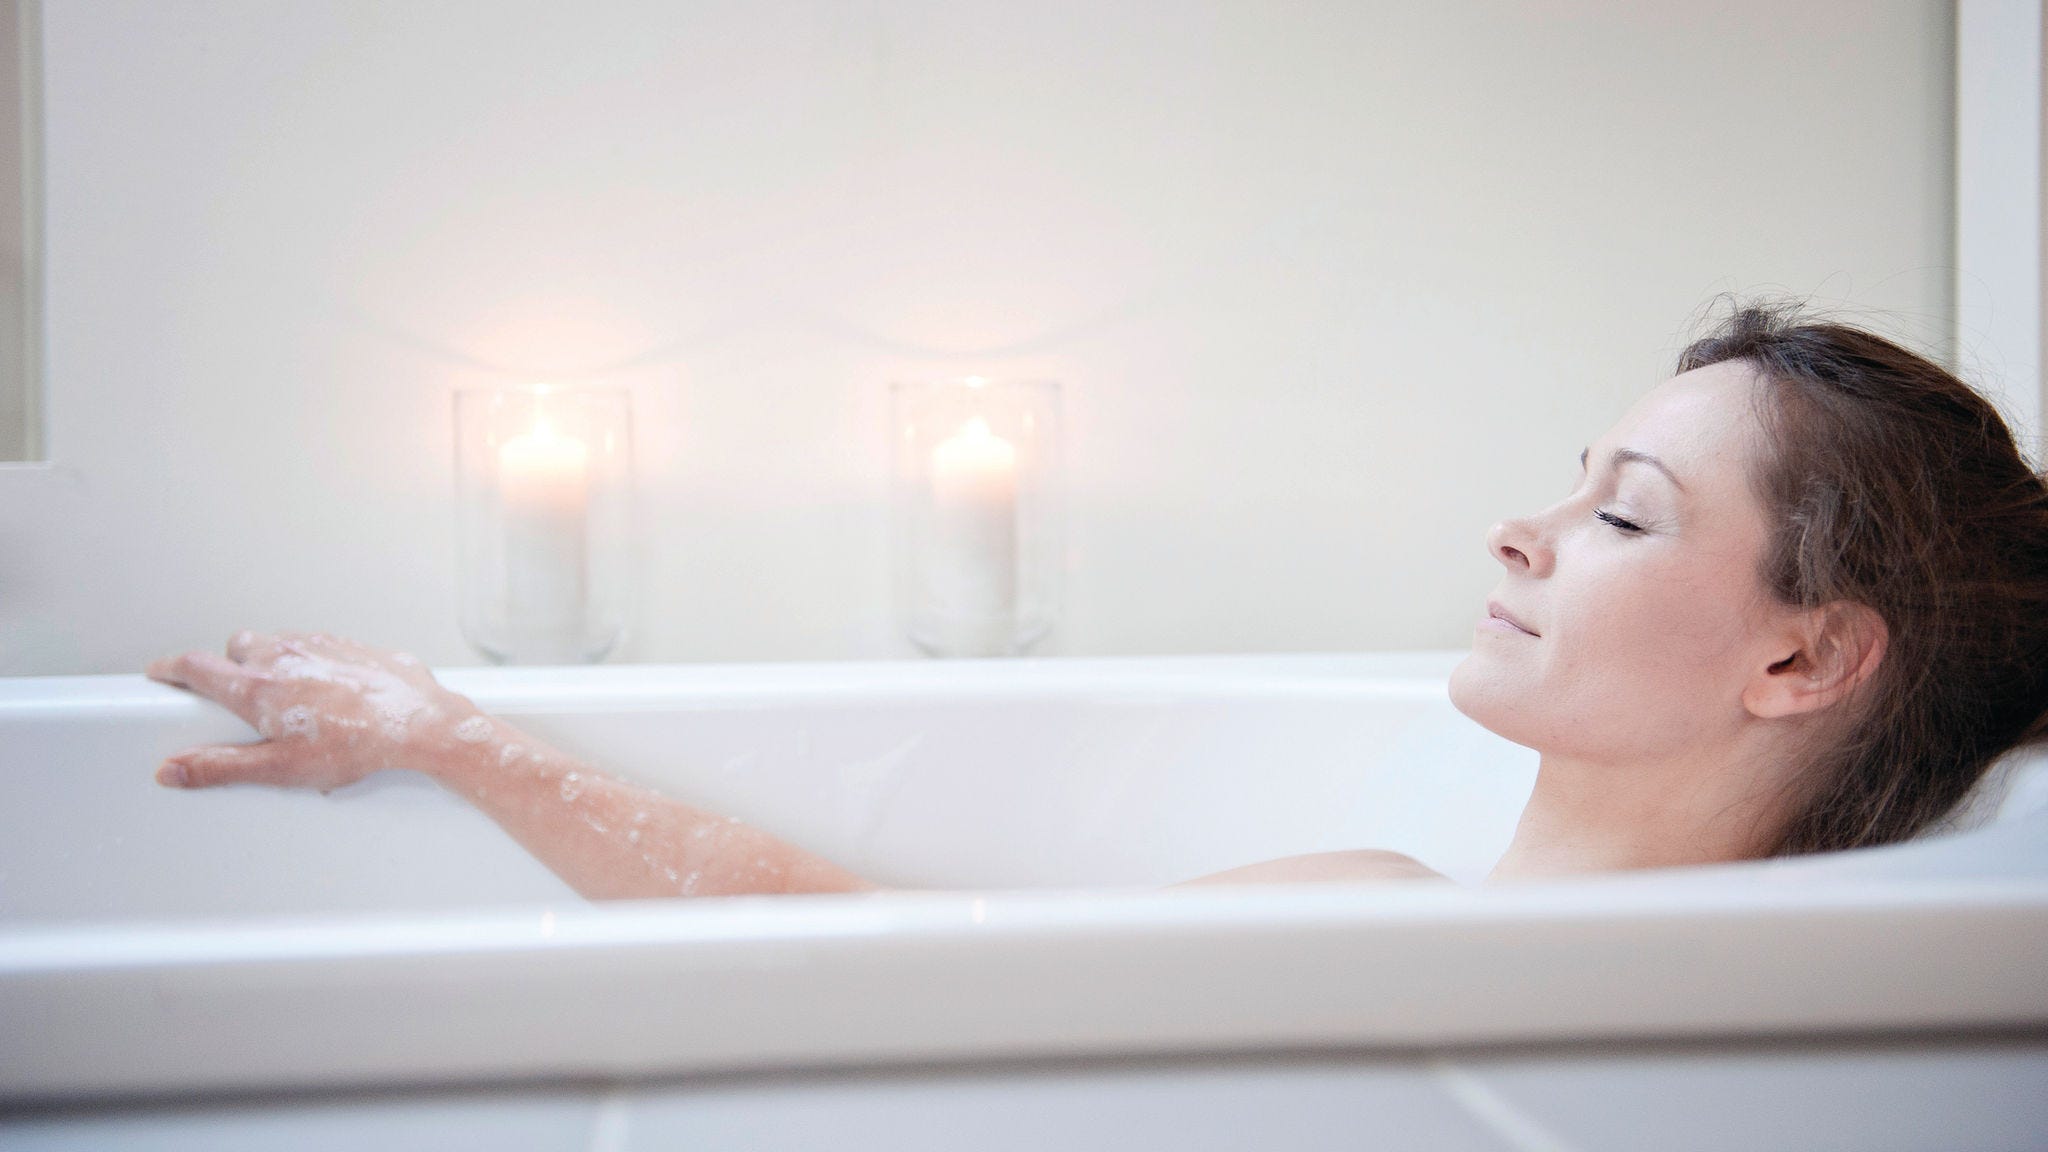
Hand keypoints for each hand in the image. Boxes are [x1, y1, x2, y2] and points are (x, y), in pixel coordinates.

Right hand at [146, 630, 481, 791]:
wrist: (420, 723)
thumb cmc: (356, 747)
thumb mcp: (280, 768)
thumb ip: (221, 766)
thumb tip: (171, 769)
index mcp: (258, 687)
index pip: (196, 667)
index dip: (170, 669)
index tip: (159, 672)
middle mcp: (283, 655)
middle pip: (236, 647)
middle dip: (229, 665)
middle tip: (240, 697)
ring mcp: (319, 644)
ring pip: (278, 641)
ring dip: (272, 660)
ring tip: (288, 697)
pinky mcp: (350, 643)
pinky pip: (318, 644)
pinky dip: (311, 659)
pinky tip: (328, 688)